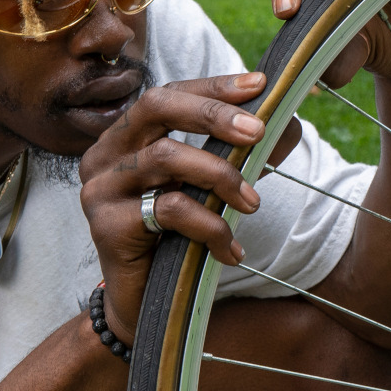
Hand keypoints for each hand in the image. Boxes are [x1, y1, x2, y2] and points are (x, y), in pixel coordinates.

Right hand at [78, 74, 267, 345]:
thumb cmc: (176, 240)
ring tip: (252, 204)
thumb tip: (291, 123)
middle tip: (258, 132)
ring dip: (220, 177)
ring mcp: (99, 190)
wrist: (146, 306)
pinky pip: (169, 210)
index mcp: (125, 138)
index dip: (211, 87)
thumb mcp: (208, 190)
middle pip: (155, 107)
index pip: (167, 94)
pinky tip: (229, 249)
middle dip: (212, 114)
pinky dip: (209, 225)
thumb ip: (237, 155)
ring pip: (166, 158)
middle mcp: (103, 156)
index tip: (259, 84)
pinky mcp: (106, 226)